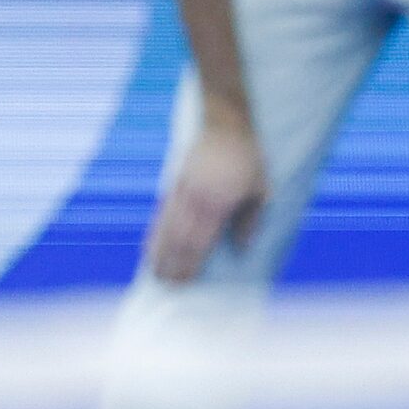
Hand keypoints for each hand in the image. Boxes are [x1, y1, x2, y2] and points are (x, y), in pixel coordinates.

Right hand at [146, 123, 270, 283]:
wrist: (224, 123)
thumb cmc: (248, 158)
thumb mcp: (260, 188)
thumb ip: (250, 220)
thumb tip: (242, 248)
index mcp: (219, 202)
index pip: (201, 240)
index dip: (192, 263)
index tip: (186, 281)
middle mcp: (197, 198)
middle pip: (180, 238)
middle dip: (173, 263)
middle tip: (167, 285)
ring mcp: (182, 190)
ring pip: (168, 228)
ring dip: (160, 252)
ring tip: (155, 273)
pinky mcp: (175, 184)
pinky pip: (161, 213)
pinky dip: (155, 233)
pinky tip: (148, 247)